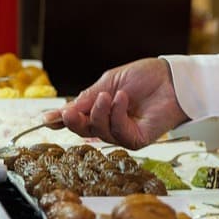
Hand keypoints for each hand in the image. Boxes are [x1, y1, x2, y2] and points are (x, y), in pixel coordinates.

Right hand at [46, 57, 188, 148]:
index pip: (77, 119)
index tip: (46, 119)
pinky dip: (116, 114)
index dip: (62, 120)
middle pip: (84, 131)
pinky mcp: (138, 140)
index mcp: (102, 111)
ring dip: (99, 113)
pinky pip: (118, 132)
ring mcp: (124, 134)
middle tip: (70, 111)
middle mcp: (111, 125)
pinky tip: (121, 99)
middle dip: (75, 121)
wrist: (172, 78)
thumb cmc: (145, 78)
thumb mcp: (108, 84)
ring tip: (108, 95)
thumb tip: (55, 113)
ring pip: (99, 132)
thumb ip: (85, 100)